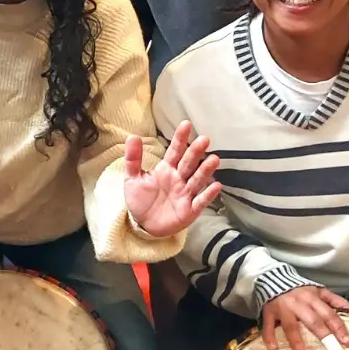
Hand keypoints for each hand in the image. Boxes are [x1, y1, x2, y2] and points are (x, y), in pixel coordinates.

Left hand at [124, 122, 222, 237]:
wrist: (143, 225)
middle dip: (196, 151)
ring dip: (205, 170)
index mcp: (166, 169)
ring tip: (214, 159)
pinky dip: (208, 194)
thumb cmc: (141, 200)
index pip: (174, 151)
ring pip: (197, 180)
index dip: (180, 138)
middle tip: (204, 139)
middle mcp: (179, 179)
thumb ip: (133, 158)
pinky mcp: (190, 210)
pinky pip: (200, 201)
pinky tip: (216, 185)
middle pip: (188, 163)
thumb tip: (132, 136)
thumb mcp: (132, 178)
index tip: (186, 124)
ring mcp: (186, 194)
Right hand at [259, 285, 348, 349]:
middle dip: (324, 337)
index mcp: (313, 299)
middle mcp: (299, 304)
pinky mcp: (268, 312)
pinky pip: (267, 326)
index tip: (348, 342)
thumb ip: (334, 300)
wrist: (273, 278)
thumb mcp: (319, 290)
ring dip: (296, 342)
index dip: (339, 328)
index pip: (329, 315)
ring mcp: (282, 309)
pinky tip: (273, 348)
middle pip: (313, 322)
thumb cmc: (300, 290)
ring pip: (290, 327)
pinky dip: (269, 337)